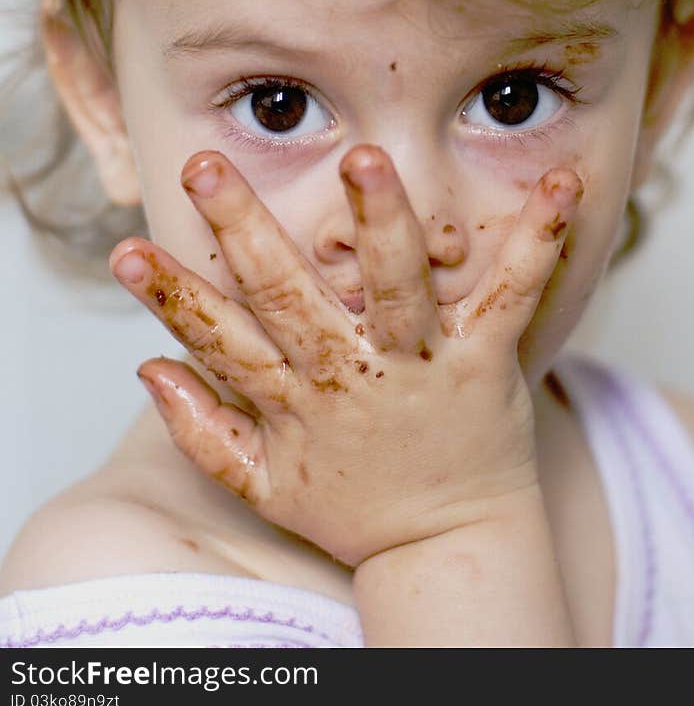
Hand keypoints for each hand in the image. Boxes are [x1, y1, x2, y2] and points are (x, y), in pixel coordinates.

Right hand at [109, 145, 582, 567]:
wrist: (450, 547)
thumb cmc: (356, 508)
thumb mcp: (263, 486)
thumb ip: (202, 431)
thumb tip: (146, 368)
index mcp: (295, 401)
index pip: (218, 340)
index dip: (170, 297)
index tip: (124, 250)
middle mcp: (350, 374)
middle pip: (287, 296)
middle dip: (243, 229)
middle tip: (205, 168)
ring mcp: (420, 365)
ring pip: (392, 285)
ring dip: (379, 221)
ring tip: (364, 158)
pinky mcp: (485, 362)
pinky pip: (512, 295)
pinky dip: (536, 240)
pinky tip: (558, 187)